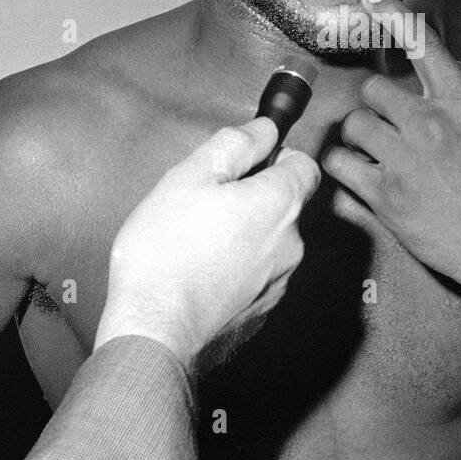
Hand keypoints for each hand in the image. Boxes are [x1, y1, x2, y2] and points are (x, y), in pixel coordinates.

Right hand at [95, 117, 319, 368]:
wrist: (155, 331)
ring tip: (197, 241)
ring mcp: (280, 282)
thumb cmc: (167, 253)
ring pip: (270, 242)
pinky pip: (256, 276)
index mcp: (280, 204)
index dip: (278, 156)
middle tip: (206, 203)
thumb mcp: (191, 176)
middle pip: (285, 205)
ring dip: (245, 235)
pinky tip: (201, 272)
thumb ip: (235, 144)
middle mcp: (292, 244)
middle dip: (253, 198)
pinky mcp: (261, 311)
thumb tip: (264, 128)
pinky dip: (237, 269)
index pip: (305, 166)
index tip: (249, 161)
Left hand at [322, 0, 460, 312]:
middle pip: (372, 90)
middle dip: (375, 108)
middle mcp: (428, 124)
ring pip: (352, 127)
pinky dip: (343, 171)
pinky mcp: (383, 196)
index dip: (394, 16)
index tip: (372, 1)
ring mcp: (402, 160)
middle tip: (385, 127)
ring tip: (375, 156)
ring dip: (357, 139)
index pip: (424, 45)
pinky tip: (357, 178)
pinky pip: (339, 166)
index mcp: (459, 105)